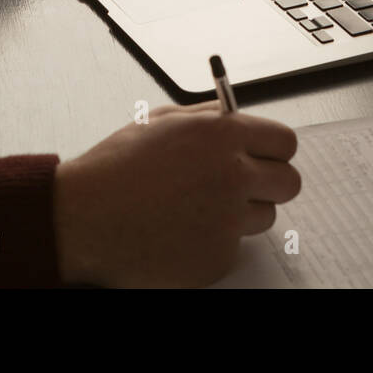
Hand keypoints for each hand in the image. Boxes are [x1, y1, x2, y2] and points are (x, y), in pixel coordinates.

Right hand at [53, 101, 300, 286]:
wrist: (84, 218)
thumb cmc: (115, 168)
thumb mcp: (161, 121)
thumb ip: (207, 117)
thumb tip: (235, 116)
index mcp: (221, 135)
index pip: (284, 142)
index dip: (273, 149)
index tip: (264, 156)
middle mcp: (233, 176)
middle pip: (288, 182)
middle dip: (269, 182)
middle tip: (241, 185)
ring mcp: (228, 220)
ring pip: (264, 217)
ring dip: (241, 213)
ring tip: (196, 208)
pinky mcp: (218, 257)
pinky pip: (234, 246)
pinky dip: (214, 241)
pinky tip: (181, 230)